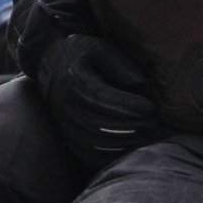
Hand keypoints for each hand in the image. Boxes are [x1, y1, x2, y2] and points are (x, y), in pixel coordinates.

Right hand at [38, 34, 164, 160]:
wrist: (47, 64)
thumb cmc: (80, 54)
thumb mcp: (98, 48)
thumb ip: (119, 64)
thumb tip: (141, 82)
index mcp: (74, 81)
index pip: (103, 98)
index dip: (128, 105)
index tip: (151, 108)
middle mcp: (66, 105)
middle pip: (100, 122)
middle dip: (130, 126)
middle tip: (154, 124)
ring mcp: (63, 122)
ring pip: (94, 139)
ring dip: (123, 141)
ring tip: (147, 137)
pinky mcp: (65, 135)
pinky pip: (86, 151)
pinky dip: (107, 154)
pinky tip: (128, 150)